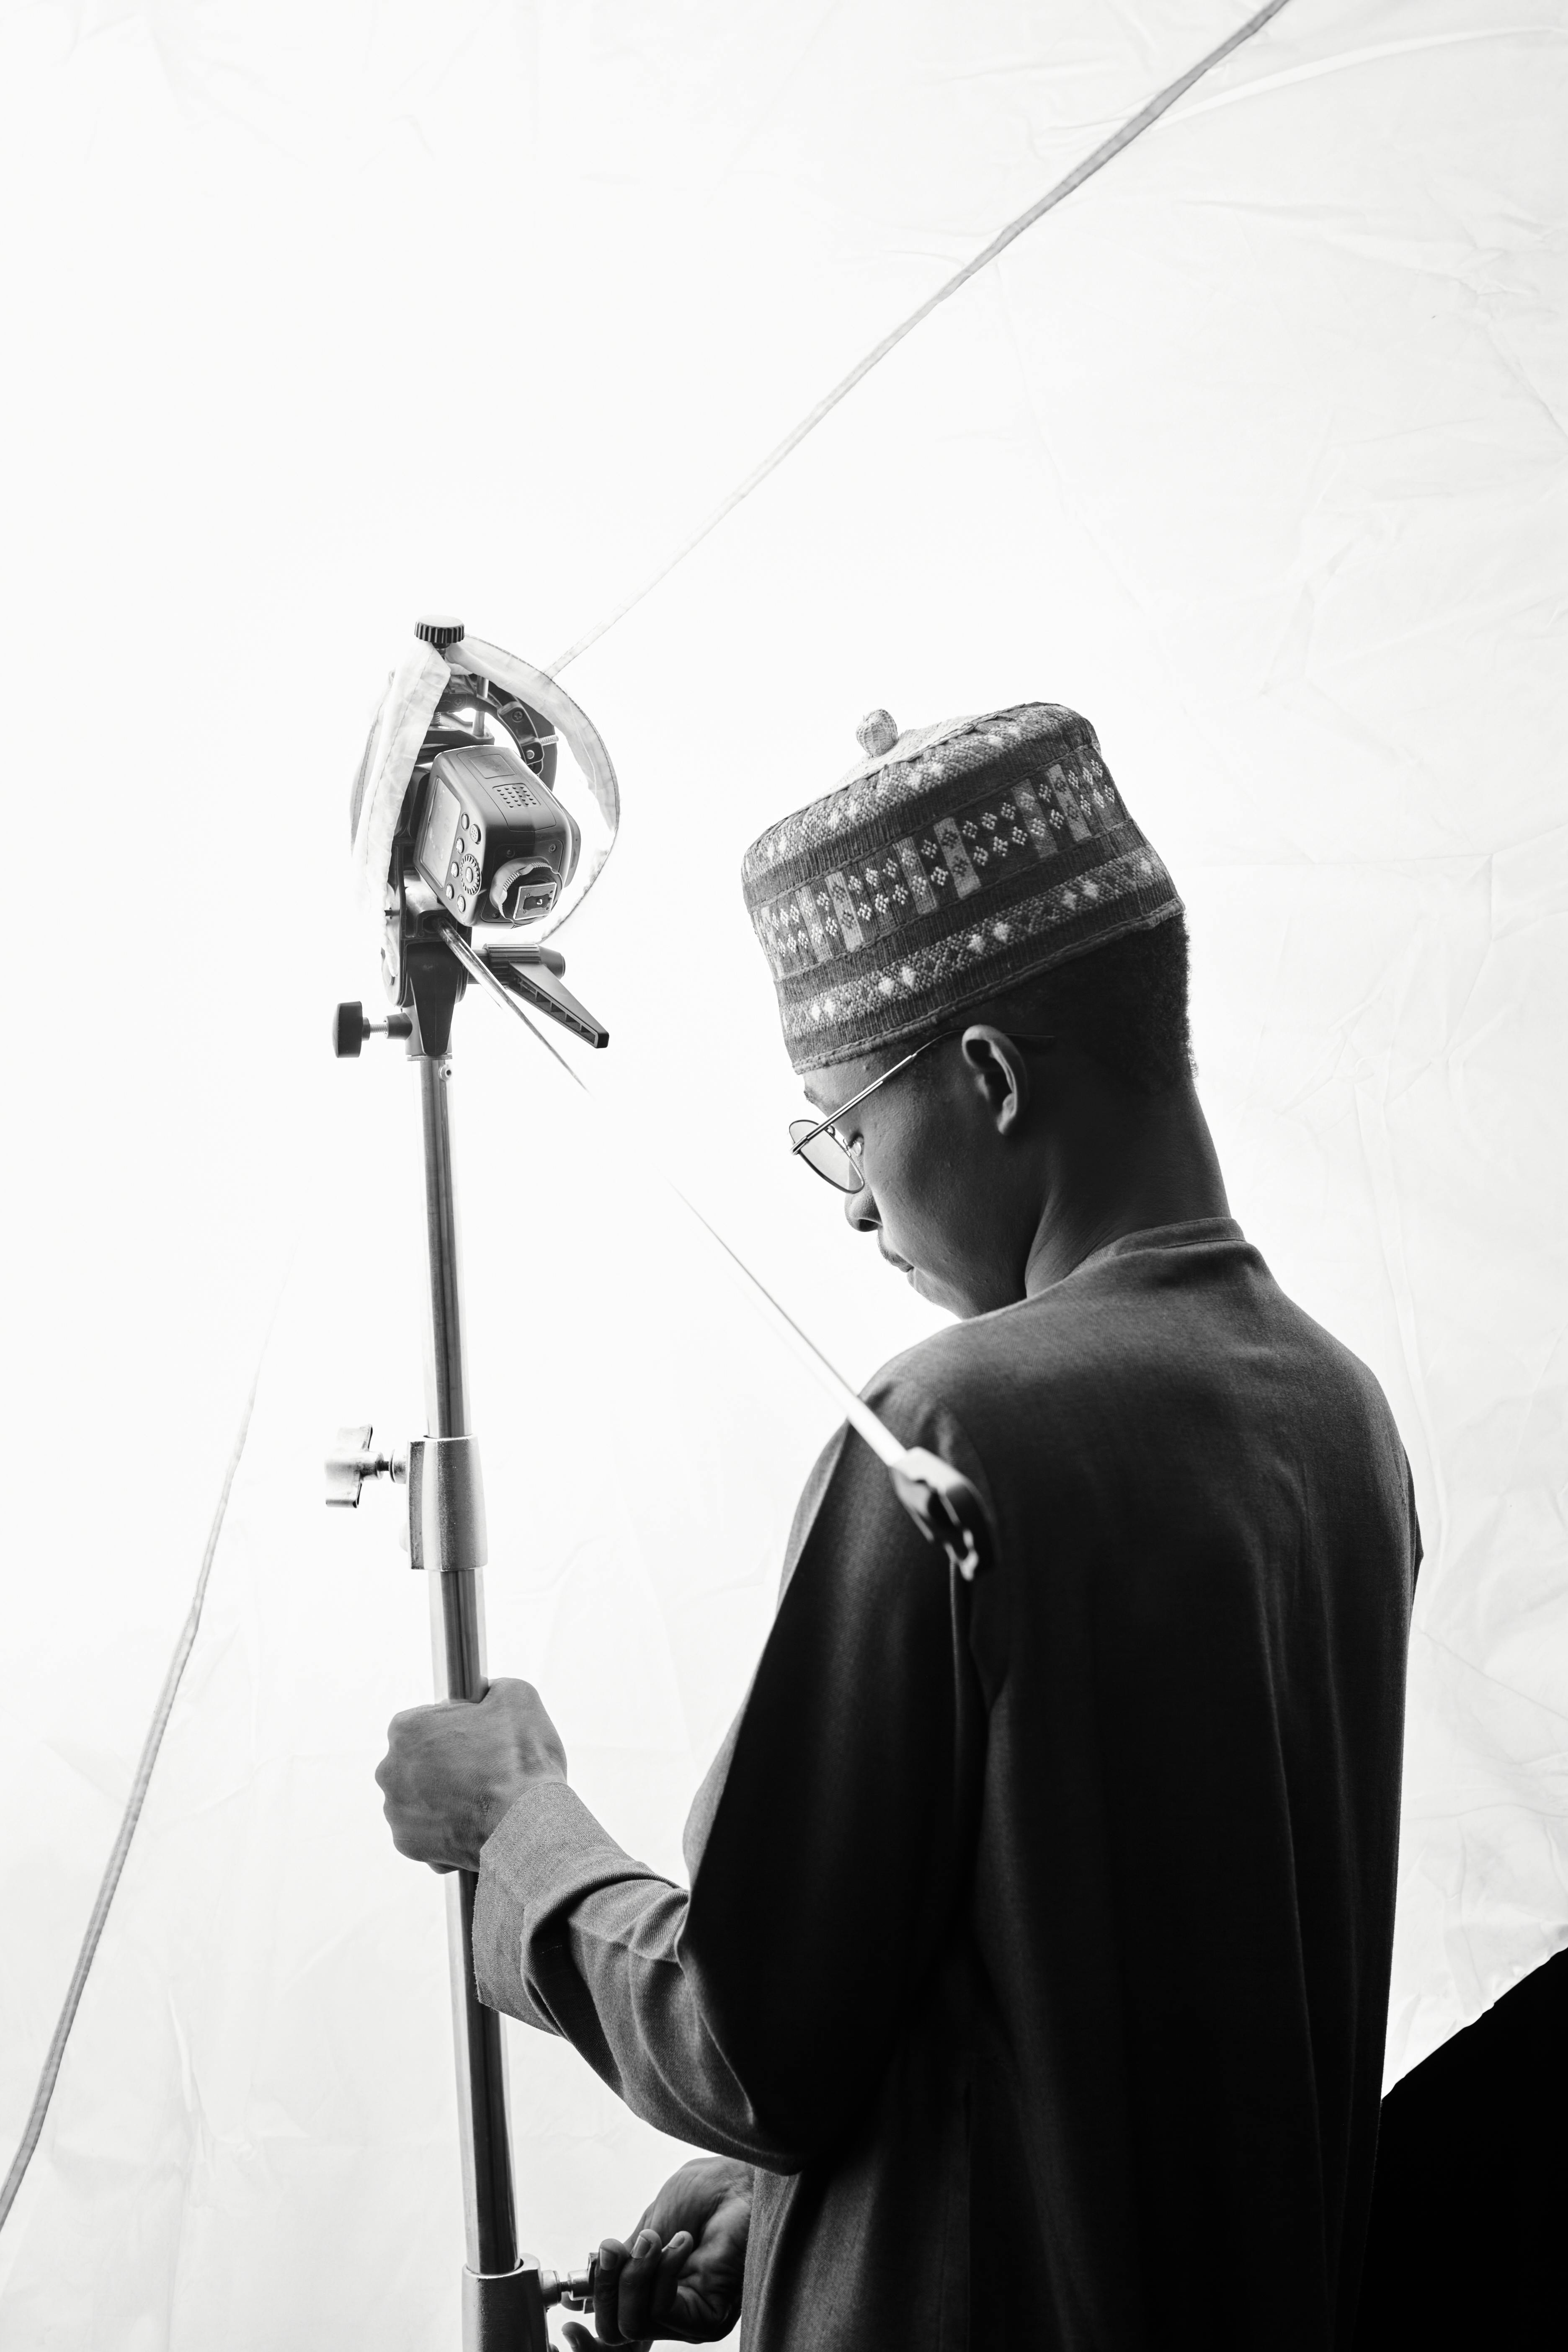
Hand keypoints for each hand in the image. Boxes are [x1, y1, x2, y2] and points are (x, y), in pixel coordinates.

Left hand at [374, 1676, 565, 1872]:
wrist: (528, 1825)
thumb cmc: (520, 1760)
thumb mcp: (517, 1697)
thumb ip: (493, 1688)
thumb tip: (489, 1693)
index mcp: (407, 1729)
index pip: (420, 1720)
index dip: (450, 1726)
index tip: (473, 1736)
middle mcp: (391, 1770)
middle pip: (415, 1761)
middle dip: (441, 1764)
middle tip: (480, 1768)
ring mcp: (396, 1811)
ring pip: (417, 1798)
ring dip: (441, 1798)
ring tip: (480, 1800)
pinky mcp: (408, 1845)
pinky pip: (425, 1833)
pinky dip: (445, 1830)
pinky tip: (474, 1825)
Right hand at [562, 2156, 752, 2347]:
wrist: (740, 2179)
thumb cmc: (704, 2195)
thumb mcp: (649, 2225)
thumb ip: (623, 2257)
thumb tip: (586, 2282)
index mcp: (654, 2293)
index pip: (613, 2328)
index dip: (588, 2319)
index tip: (566, 2313)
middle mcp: (671, 2315)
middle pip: (617, 2332)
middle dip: (604, 2288)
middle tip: (612, 2248)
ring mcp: (690, 2321)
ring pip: (635, 2323)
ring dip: (634, 2275)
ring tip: (654, 2236)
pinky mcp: (709, 2319)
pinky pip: (664, 2312)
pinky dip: (661, 2275)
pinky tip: (680, 2243)